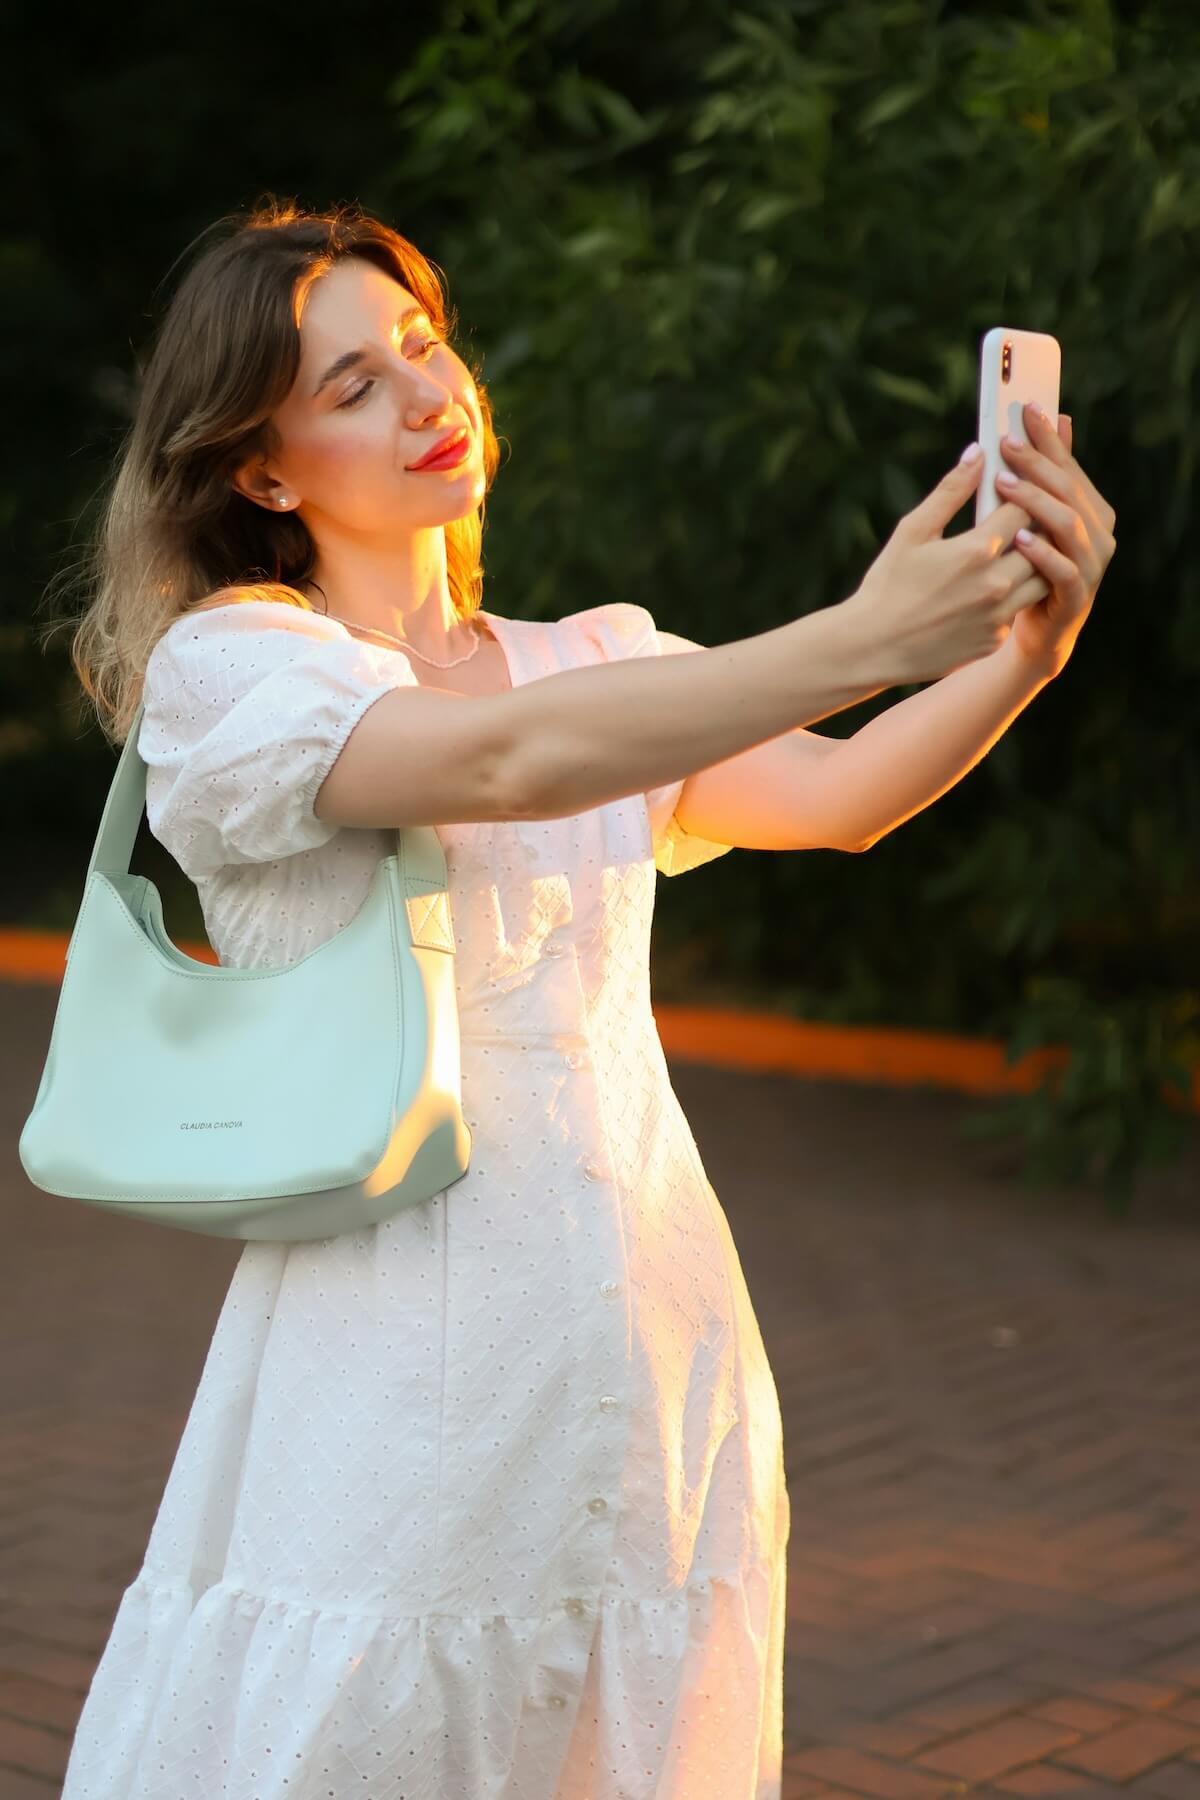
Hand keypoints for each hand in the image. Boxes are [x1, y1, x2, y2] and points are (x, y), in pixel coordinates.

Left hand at [994, 402, 1116, 678]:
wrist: (1032, 631)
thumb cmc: (1028, 568)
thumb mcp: (1034, 519)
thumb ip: (1047, 475)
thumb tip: (1058, 418)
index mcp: (1092, 509)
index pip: (1069, 466)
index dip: (1050, 437)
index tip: (1026, 407)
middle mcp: (1099, 534)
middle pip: (1069, 489)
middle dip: (1038, 462)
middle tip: (1006, 443)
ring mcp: (1091, 566)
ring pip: (1068, 524)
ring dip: (1035, 501)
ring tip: (1004, 483)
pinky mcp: (1077, 596)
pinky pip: (1062, 570)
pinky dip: (1041, 552)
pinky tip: (1017, 537)